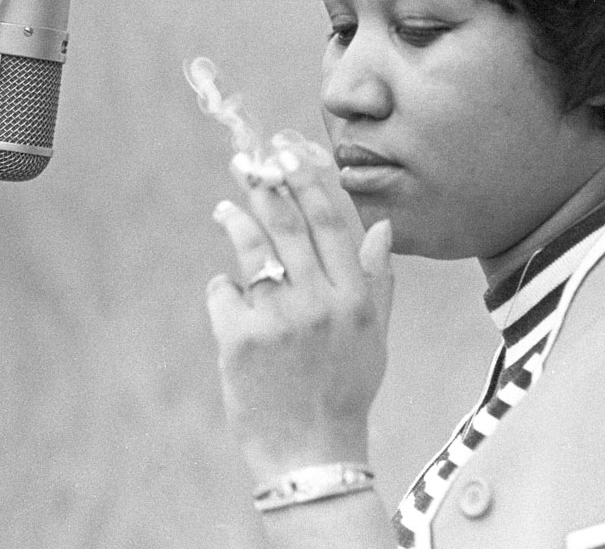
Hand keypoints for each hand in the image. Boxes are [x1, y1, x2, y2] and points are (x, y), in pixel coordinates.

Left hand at [206, 145, 393, 481]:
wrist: (310, 453)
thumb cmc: (344, 391)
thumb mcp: (375, 336)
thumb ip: (377, 280)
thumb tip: (381, 227)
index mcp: (356, 298)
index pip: (331, 221)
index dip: (308, 180)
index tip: (290, 150)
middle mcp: (320, 303)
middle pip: (288, 224)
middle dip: (265, 185)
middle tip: (247, 163)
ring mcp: (279, 320)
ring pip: (251, 249)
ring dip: (235, 221)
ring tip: (225, 210)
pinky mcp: (240, 340)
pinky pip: (224, 293)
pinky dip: (223, 290)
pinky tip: (227, 294)